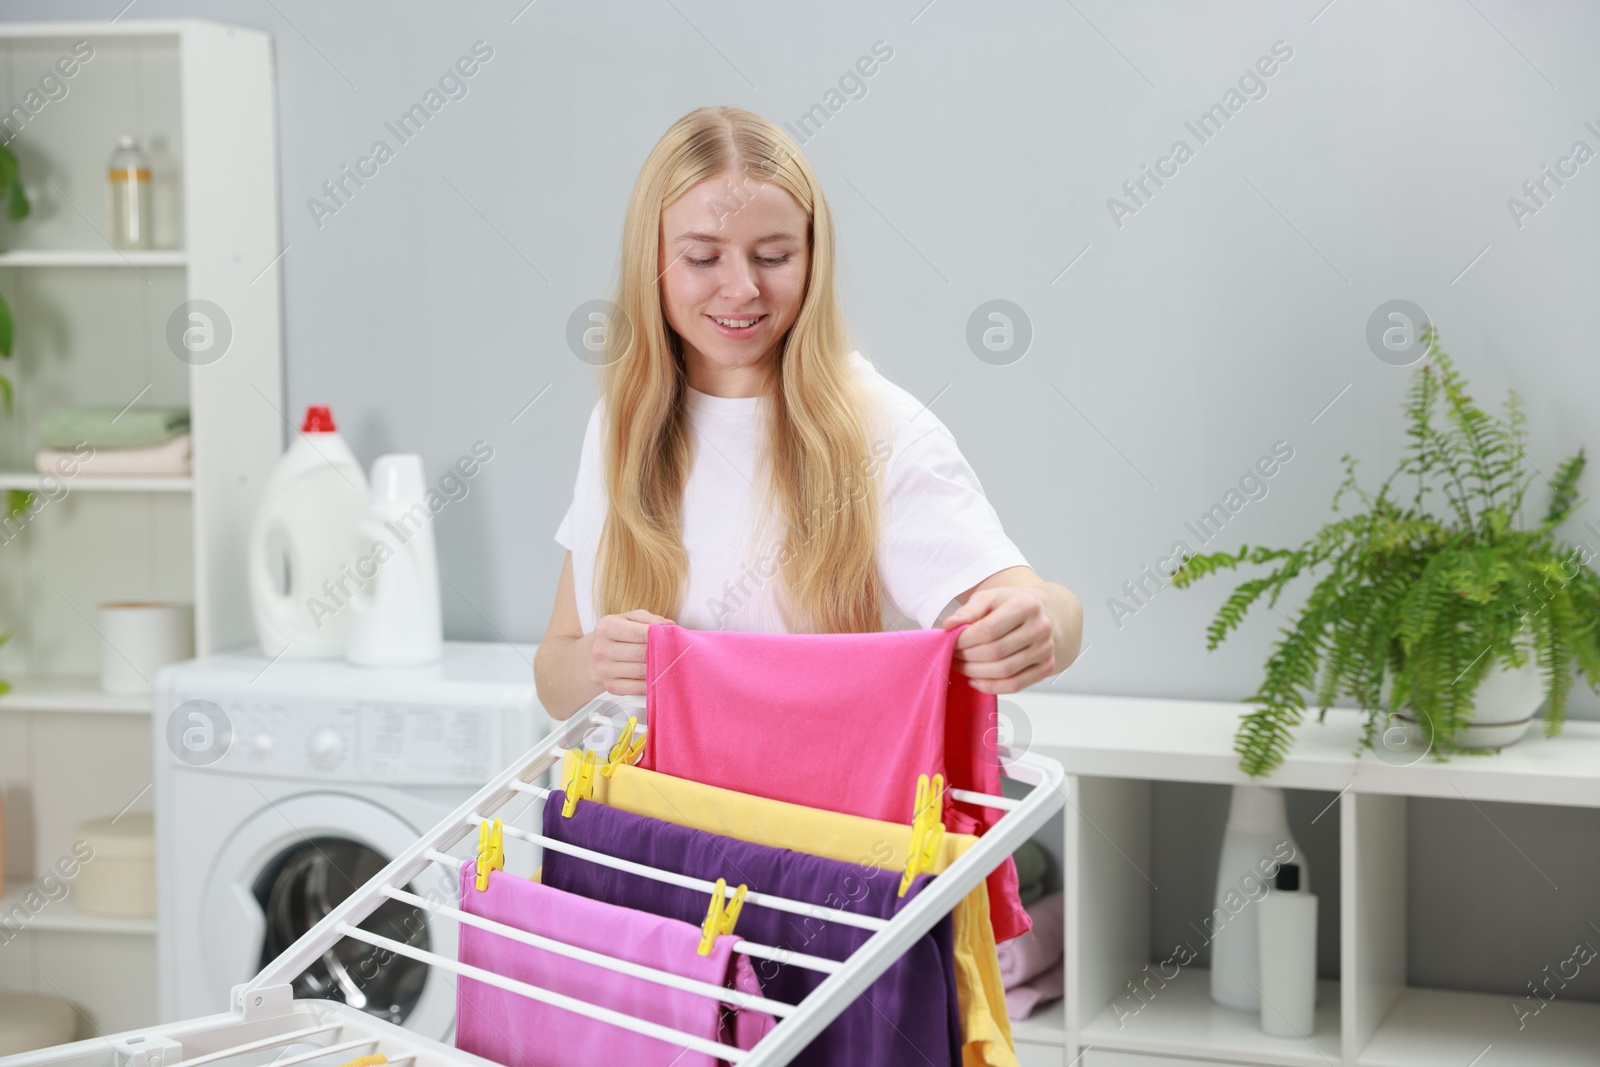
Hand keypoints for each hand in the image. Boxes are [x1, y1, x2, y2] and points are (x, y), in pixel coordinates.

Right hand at [586, 609, 674, 696]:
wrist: (594, 656)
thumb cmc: (617, 634)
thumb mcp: (629, 619)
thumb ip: (649, 619)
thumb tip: (669, 626)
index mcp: (606, 627)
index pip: (638, 632)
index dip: (658, 635)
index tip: (672, 637)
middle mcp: (602, 649)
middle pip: (640, 653)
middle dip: (661, 653)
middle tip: (676, 652)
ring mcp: (605, 670)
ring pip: (640, 671)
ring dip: (658, 669)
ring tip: (670, 663)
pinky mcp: (610, 686)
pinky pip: (637, 688)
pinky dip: (651, 683)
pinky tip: (658, 677)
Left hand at [940, 586, 1056, 694]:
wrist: (1044, 614)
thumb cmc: (1012, 605)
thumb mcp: (990, 598)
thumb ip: (969, 610)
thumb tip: (949, 625)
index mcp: (1026, 605)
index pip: (988, 629)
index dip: (964, 640)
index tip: (951, 641)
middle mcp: (1040, 628)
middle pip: (995, 652)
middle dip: (967, 657)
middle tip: (952, 655)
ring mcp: (1046, 650)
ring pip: (1004, 671)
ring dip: (975, 672)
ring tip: (961, 666)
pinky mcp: (1047, 667)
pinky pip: (1015, 685)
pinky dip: (991, 686)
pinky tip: (975, 680)